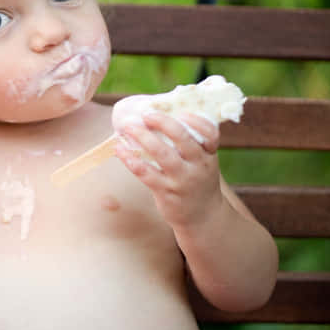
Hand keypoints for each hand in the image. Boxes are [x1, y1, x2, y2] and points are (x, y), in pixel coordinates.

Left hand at [115, 111, 223, 227]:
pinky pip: (145, 173)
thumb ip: (189, 143)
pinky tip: (119, 149)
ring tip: (127, 126)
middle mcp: (198, 166)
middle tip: (146, 114)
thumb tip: (158, 115)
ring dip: (143, 137)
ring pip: (163, 155)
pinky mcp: (166, 192)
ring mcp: (182, 180)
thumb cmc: (197, 181)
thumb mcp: (202, 162)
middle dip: (163, 123)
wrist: (203, 217)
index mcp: (208, 155)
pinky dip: (130, 159)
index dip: (196, 121)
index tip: (180, 112)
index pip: (210, 133)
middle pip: (184, 139)